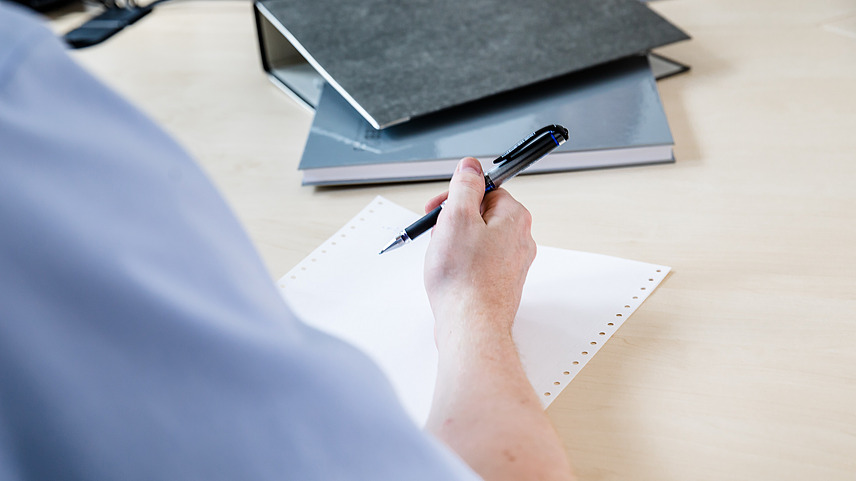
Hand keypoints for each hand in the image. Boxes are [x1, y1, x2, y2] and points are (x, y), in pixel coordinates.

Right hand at [423, 157, 536, 347]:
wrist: (471, 326)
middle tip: (438, 232)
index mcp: (514, 218)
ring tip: (442, 257)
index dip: (459, 195)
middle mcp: (519, 240)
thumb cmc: (464, 278)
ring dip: (456, 243)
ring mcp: (511, 264)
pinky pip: (478, 263)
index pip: (487, 189)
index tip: (441, 205)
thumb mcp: (457, 216)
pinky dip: (461, 264)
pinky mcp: (500, 284)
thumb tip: (471, 166)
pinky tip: (449, 275)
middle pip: (482, 215)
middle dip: (455, 220)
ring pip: (478, 240)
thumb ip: (465, 186)